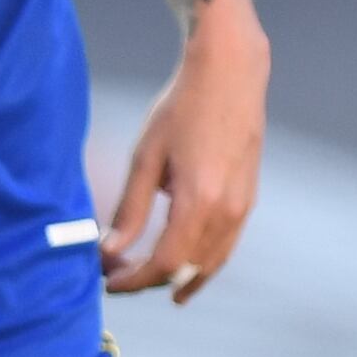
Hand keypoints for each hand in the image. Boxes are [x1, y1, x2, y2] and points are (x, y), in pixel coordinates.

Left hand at [100, 15, 264, 300]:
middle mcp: (227, 212)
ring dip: (178, 277)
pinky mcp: (249, 199)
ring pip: (210, 264)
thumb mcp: (146, 157)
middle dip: (150, 281)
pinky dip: (201, 262)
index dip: (133, 281)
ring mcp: (243, 208)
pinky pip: (225, 246)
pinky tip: (183, 265)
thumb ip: (130, 210)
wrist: (230, 74)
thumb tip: (109, 250)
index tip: (108, 282)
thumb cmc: (182, 109)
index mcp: (198, 202)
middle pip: (186, 269)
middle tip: (119, 278)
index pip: (163, 264)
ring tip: (147, 282)